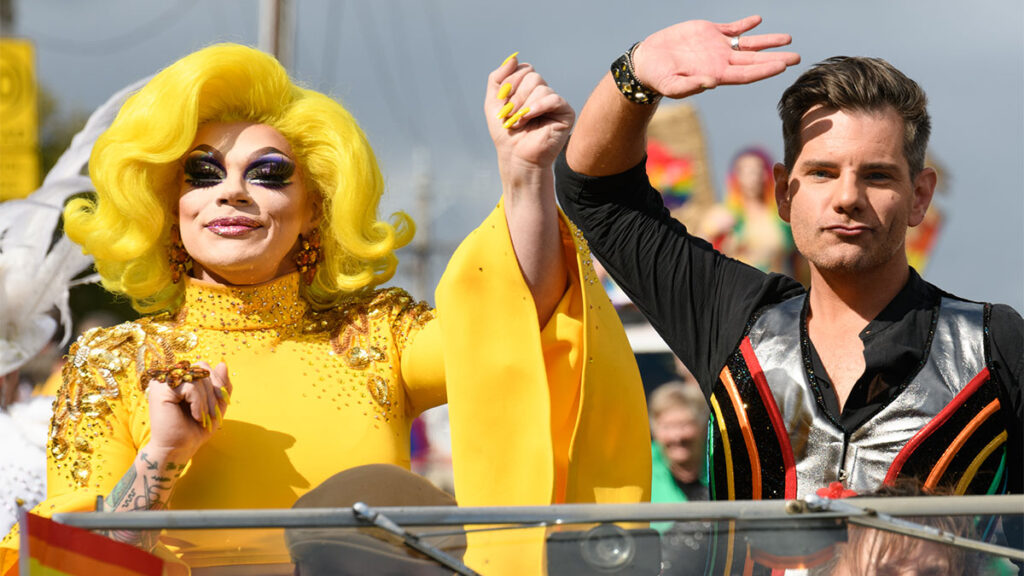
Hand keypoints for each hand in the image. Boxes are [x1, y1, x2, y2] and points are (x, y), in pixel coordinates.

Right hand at [145, 360, 230, 457]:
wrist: (179, 449)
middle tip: (212, 414)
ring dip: (207, 400)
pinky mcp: (160, 390)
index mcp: (180, 378)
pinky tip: (196, 416)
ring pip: (197, 378)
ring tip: (204, 417)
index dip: (217, 383)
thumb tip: (223, 363)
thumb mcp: (216, 405)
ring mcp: (163, 382)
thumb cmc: (196, 429)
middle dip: (213, 391)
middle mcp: (169, 377)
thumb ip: (221, 385)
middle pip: (201, 368)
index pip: (203, 366)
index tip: (220, 404)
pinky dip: (199, 403)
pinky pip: (190, 386)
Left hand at [486, 53, 574, 179]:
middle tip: (511, 116)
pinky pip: (553, 98)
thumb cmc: (505, 133)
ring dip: (524, 106)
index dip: (510, 85)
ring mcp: (554, 102)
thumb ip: (498, 78)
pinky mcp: (565, 113)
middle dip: (516, 97)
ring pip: (540, 87)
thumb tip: (514, 57)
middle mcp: (542, 92)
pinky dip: (538, 106)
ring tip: (520, 122)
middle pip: (532, 76)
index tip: (503, 104)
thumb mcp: (493, 102)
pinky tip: (530, 117)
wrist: (516, 156)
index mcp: (527, 87)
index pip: (522, 70)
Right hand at [632, 15, 799, 98]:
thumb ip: (690, 86)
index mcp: (716, 75)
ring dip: (768, 42)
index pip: (746, 74)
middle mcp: (721, 61)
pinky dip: (745, 24)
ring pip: (748, 44)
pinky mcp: (709, 33)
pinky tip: (758, 20)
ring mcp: (717, 46)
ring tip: (787, 39)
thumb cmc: (658, 78)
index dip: (764, 70)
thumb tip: (711, 83)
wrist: (648, 61)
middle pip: (754, 60)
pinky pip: (732, 28)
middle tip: (797, 57)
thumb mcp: (671, 86)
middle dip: (776, 58)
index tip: (782, 66)